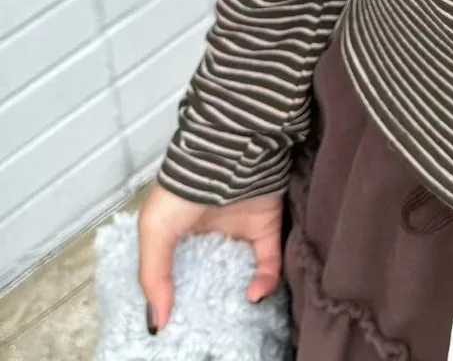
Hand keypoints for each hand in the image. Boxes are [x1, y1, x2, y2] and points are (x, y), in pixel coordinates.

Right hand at [137, 182, 284, 331]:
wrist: (229, 155)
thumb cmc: (184, 192)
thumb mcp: (155, 231)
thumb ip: (154, 275)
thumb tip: (157, 321)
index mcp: (182, 231)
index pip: (180, 268)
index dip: (178, 293)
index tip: (179, 319)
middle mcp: (213, 231)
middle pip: (214, 272)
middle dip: (212, 299)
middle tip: (209, 324)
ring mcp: (241, 229)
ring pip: (243, 270)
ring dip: (240, 294)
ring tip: (233, 315)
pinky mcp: (267, 227)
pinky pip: (270, 263)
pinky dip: (266, 282)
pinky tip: (253, 294)